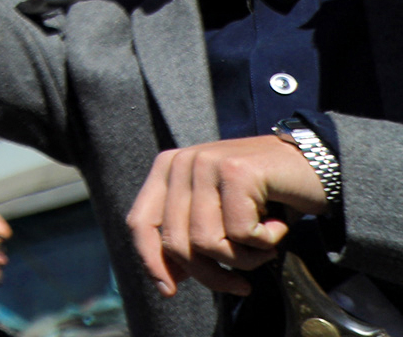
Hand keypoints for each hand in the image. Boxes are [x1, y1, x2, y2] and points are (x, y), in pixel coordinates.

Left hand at [126, 135, 327, 296]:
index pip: (140, 222)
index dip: (152, 261)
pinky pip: (241, 234)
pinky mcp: (237, 172)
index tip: (169, 291)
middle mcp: (182, 162)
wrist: (313, 166)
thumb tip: (168, 281)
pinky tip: (277, 227)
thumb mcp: (216, 213)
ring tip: (263, 246)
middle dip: (210, 274)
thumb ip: (188, 235)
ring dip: (244, 259)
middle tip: (241, 283)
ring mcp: (208, 163)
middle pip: (177, 242)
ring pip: (208, 243)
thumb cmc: (265, 196)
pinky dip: (265, 243)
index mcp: (168, 169)